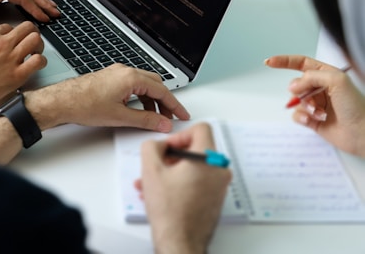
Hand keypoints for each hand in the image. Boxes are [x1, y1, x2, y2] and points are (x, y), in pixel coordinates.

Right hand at [0, 20, 45, 122]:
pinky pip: (38, 61)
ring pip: (35, 40)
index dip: (14, 34)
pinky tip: (37, 64)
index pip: (10, 26)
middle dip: (31, 33)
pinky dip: (41, 61)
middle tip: (31, 41)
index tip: (14, 40)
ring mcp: (11, 59)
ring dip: (39, 45)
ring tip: (36, 52)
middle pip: (27, 28)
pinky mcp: (17, 75)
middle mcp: (2, 44)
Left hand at [25, 64, 189, 131]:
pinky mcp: (109, 78)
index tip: (182, 115)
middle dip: (164, 101)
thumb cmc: (84, 105)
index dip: (174, 105)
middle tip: (170, 117)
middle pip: (155, 84)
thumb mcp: (119, 117)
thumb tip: (162, 123)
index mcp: (130, 77)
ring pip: (143, 84)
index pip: (161, 90)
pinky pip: (131, 84)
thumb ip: (145, 120)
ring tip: (153, 117)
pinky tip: (137, 109)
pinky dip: (139, 96)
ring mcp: (116, 73)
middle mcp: (124, 71)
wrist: (61, 101)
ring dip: (151, 100)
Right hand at [137, 123, 230, 253]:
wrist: (180, 241)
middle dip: (172, 156)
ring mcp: (219, 186)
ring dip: (172, 171)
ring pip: (194, 167)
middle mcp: (219, 171)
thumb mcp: (151, 169)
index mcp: (209, 159)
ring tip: (152, 182)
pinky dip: (180, 182)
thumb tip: (156, 144)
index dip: (179, 135)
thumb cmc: (171, 211)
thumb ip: (151, 146)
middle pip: (196, 149)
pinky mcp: (214, 198)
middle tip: (158, 164)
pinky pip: (197, 181)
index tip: (167, 148)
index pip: (201, 129)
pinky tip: (161, 192)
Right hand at [265, 55, 364, 155]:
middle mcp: (320, 88)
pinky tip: (312, 120)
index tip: (269, 62)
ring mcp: (316, 104)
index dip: (284, 62)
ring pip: (295, 101)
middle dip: (300, 92)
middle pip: (296, 84)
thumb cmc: (356, 107)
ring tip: (318, 113)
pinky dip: (302, 117)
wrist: (363, 133)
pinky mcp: (313, 119)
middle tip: (310, 98)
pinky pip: (296, 115)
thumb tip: (293, 86)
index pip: (301, 63)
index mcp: (327, 75)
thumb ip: (311, 76)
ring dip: (304, 107)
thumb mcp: (336, 80)